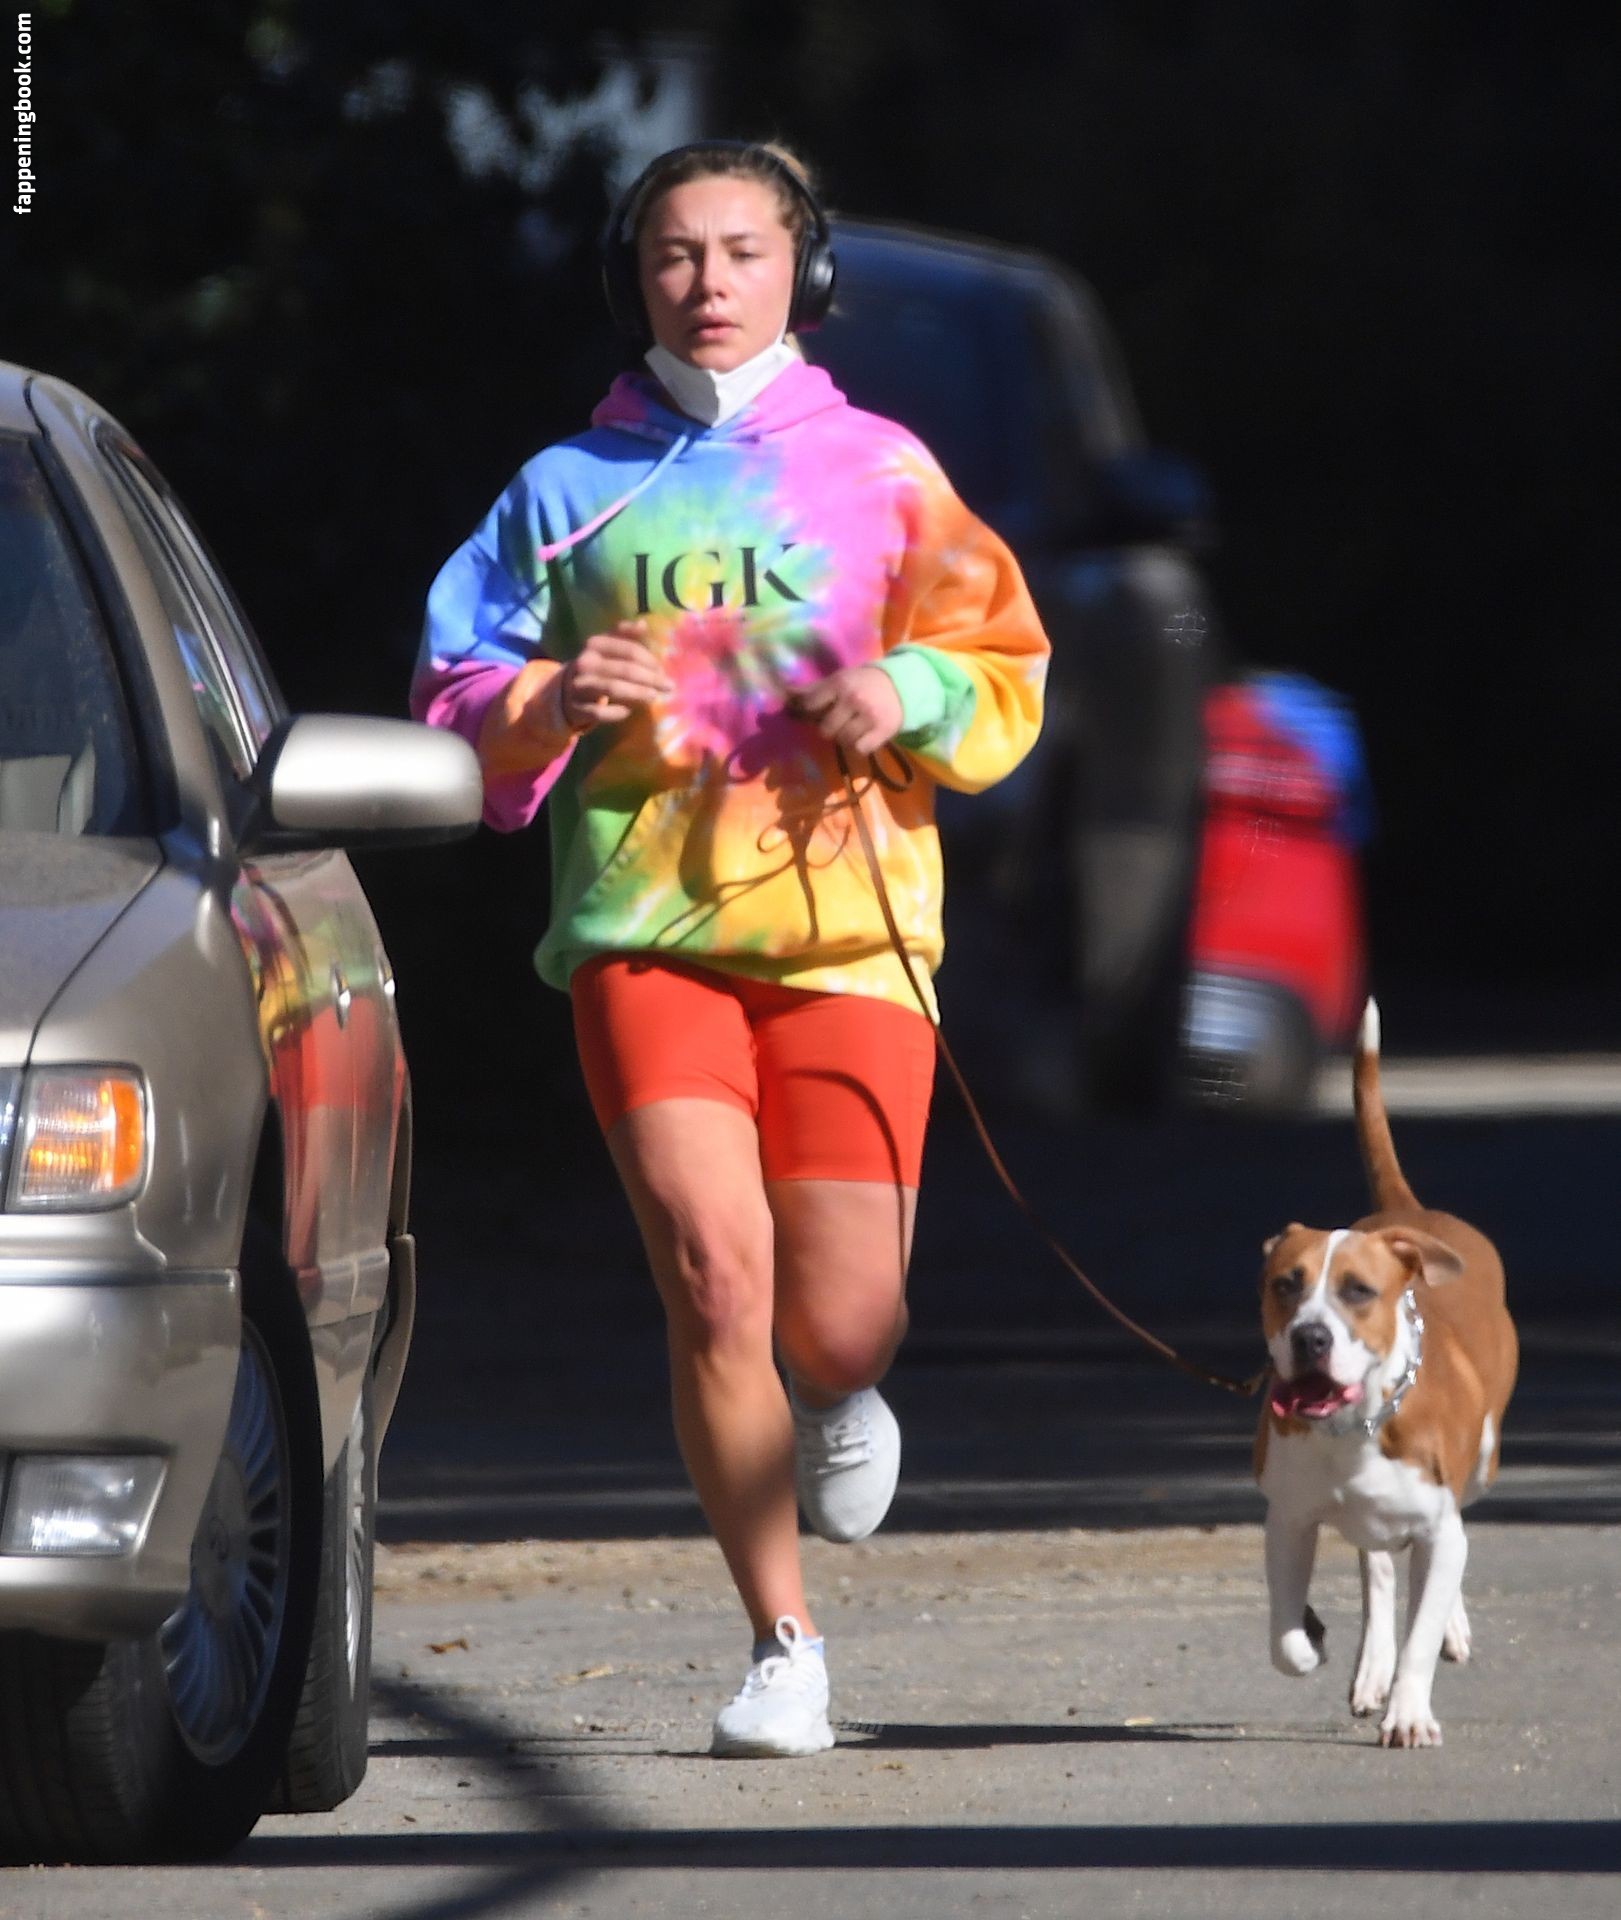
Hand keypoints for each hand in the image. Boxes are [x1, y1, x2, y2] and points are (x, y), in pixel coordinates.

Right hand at [550, 620, 671, 732]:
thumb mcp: (607, 647)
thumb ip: (624, 635)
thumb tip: (643, 623)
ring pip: (614, 689)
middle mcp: (585, 662)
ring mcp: (579, 685)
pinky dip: (618, 712)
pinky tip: (629, 711)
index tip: (662, 670)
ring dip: (638, 694)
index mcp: (595, 644)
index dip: (649, 660)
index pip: (629, 650)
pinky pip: (601, 712)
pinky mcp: (577, 708)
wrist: (565, 693)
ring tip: (654, 697)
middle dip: (650, 679)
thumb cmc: (596, 668)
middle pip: (625, 670)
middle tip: (668, 687)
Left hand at [788, 665, 903, 756]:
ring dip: (844, 738)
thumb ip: (812, 689)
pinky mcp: (882, 730)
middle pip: (825, 729)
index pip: (810, 704)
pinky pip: (859, 749)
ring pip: (842, 741)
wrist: (900, 686)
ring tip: (852, 728)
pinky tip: (863, 736)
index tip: (815, 712)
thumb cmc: (862, 683)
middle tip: (838, 721)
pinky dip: (859, 747)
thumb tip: (785, 694)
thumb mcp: (839, 679)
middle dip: (829, 728)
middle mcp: (853, 699)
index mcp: (839, 683)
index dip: (809, 712)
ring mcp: (868, 715)